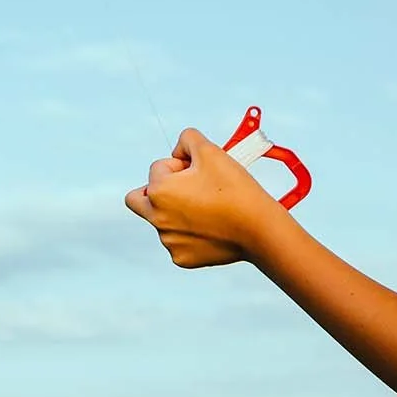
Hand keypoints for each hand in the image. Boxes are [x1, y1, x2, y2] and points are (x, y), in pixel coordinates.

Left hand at [125, 127, 288, 268]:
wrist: (259, 228)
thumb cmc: (235, 189)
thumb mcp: (210, 150)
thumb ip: (188, 139)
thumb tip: (180, 150)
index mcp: (158, 191)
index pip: (158, 168)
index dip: (180, 165)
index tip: (200, 171)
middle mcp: (157, 219)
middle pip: (137, 199)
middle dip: (155, 190)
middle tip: (178, 188)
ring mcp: (169, 241)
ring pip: (161, 220)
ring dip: (175, 211)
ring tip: (206, 207)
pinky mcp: (183, 258)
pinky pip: (177, 241)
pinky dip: (189, 233)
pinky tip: (211, 227)